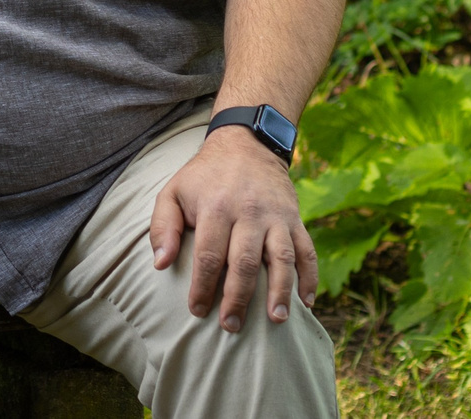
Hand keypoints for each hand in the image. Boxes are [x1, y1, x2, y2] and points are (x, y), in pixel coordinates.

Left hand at [150, 124, 318, 332]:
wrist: (246, 143)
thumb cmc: (204, 177)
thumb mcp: (173, 191)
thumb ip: (163, 227)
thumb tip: (160, 264)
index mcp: (216, 207)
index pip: (209, 255)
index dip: (203, 287)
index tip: (198, 311)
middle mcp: (249, 212)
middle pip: (245, 262)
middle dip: (238, 298)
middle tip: (231, 326)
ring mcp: (276, 216)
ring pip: (282, 258)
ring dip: (280, 291)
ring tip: (277, 320)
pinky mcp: (295, 218)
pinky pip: (307, 249)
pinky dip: (310, 276)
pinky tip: (307, 302)